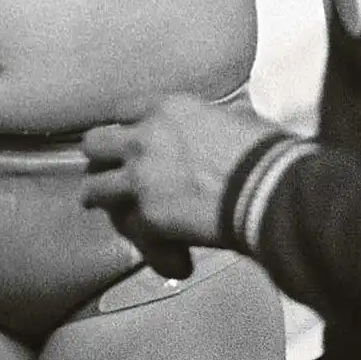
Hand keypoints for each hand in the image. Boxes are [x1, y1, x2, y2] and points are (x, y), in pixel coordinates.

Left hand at [81, 93, 278, 259]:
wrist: (265, 188)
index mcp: (165, 109)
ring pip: (95, 188)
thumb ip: (207, 125)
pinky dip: (145, 241)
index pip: (122, 111)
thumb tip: (221, 130)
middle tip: (107, 172)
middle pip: (95, 144)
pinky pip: (128, 228)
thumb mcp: (230, 118)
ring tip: (107, 209)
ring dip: (102, 199)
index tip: (126, 138)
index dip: (122, 127)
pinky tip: (164, 250)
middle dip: (99, 159)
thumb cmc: (261, 149)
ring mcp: (140, 178)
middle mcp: (143, 138)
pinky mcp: (147, 216)